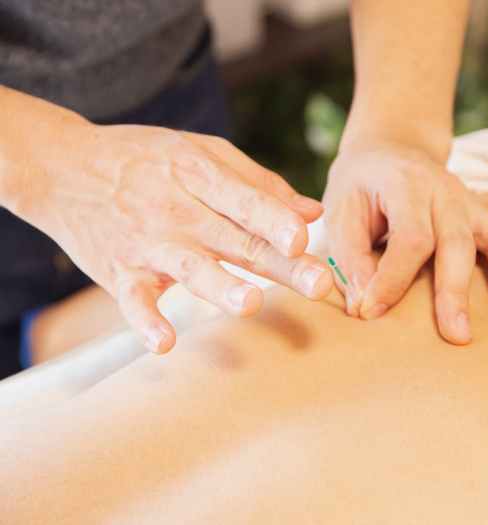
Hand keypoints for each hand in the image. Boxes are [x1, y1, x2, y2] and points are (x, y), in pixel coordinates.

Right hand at [20, 122, 332, 352]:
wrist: (62, 166)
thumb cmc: (146, 159)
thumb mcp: (201, 153)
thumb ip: (258, 183)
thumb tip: (313, 212)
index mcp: (200, 175)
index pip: (246, 201)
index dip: (276, 219)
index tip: (305, 238)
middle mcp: (178, 210)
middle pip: (236, 240)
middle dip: (279, 263)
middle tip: (319, 284)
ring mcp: (148, 243)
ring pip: (190, 266)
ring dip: (219, 286)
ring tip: (250, 303)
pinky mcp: (119, 271)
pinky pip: (133, 299)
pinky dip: (145, 321)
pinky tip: (163, 344)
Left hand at [323, 141, 487, 344]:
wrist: (390, 148)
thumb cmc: (361, 185)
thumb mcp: (340, 211)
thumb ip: (350, 257)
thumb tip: (364, 305)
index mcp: (405, 185)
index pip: (409, 237)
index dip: (392, 279)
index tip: (371, 311)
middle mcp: (444, 192)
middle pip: (456, 242)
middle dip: (456, 291)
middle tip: (458, 335)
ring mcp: (470, 201)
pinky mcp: (483, 214)